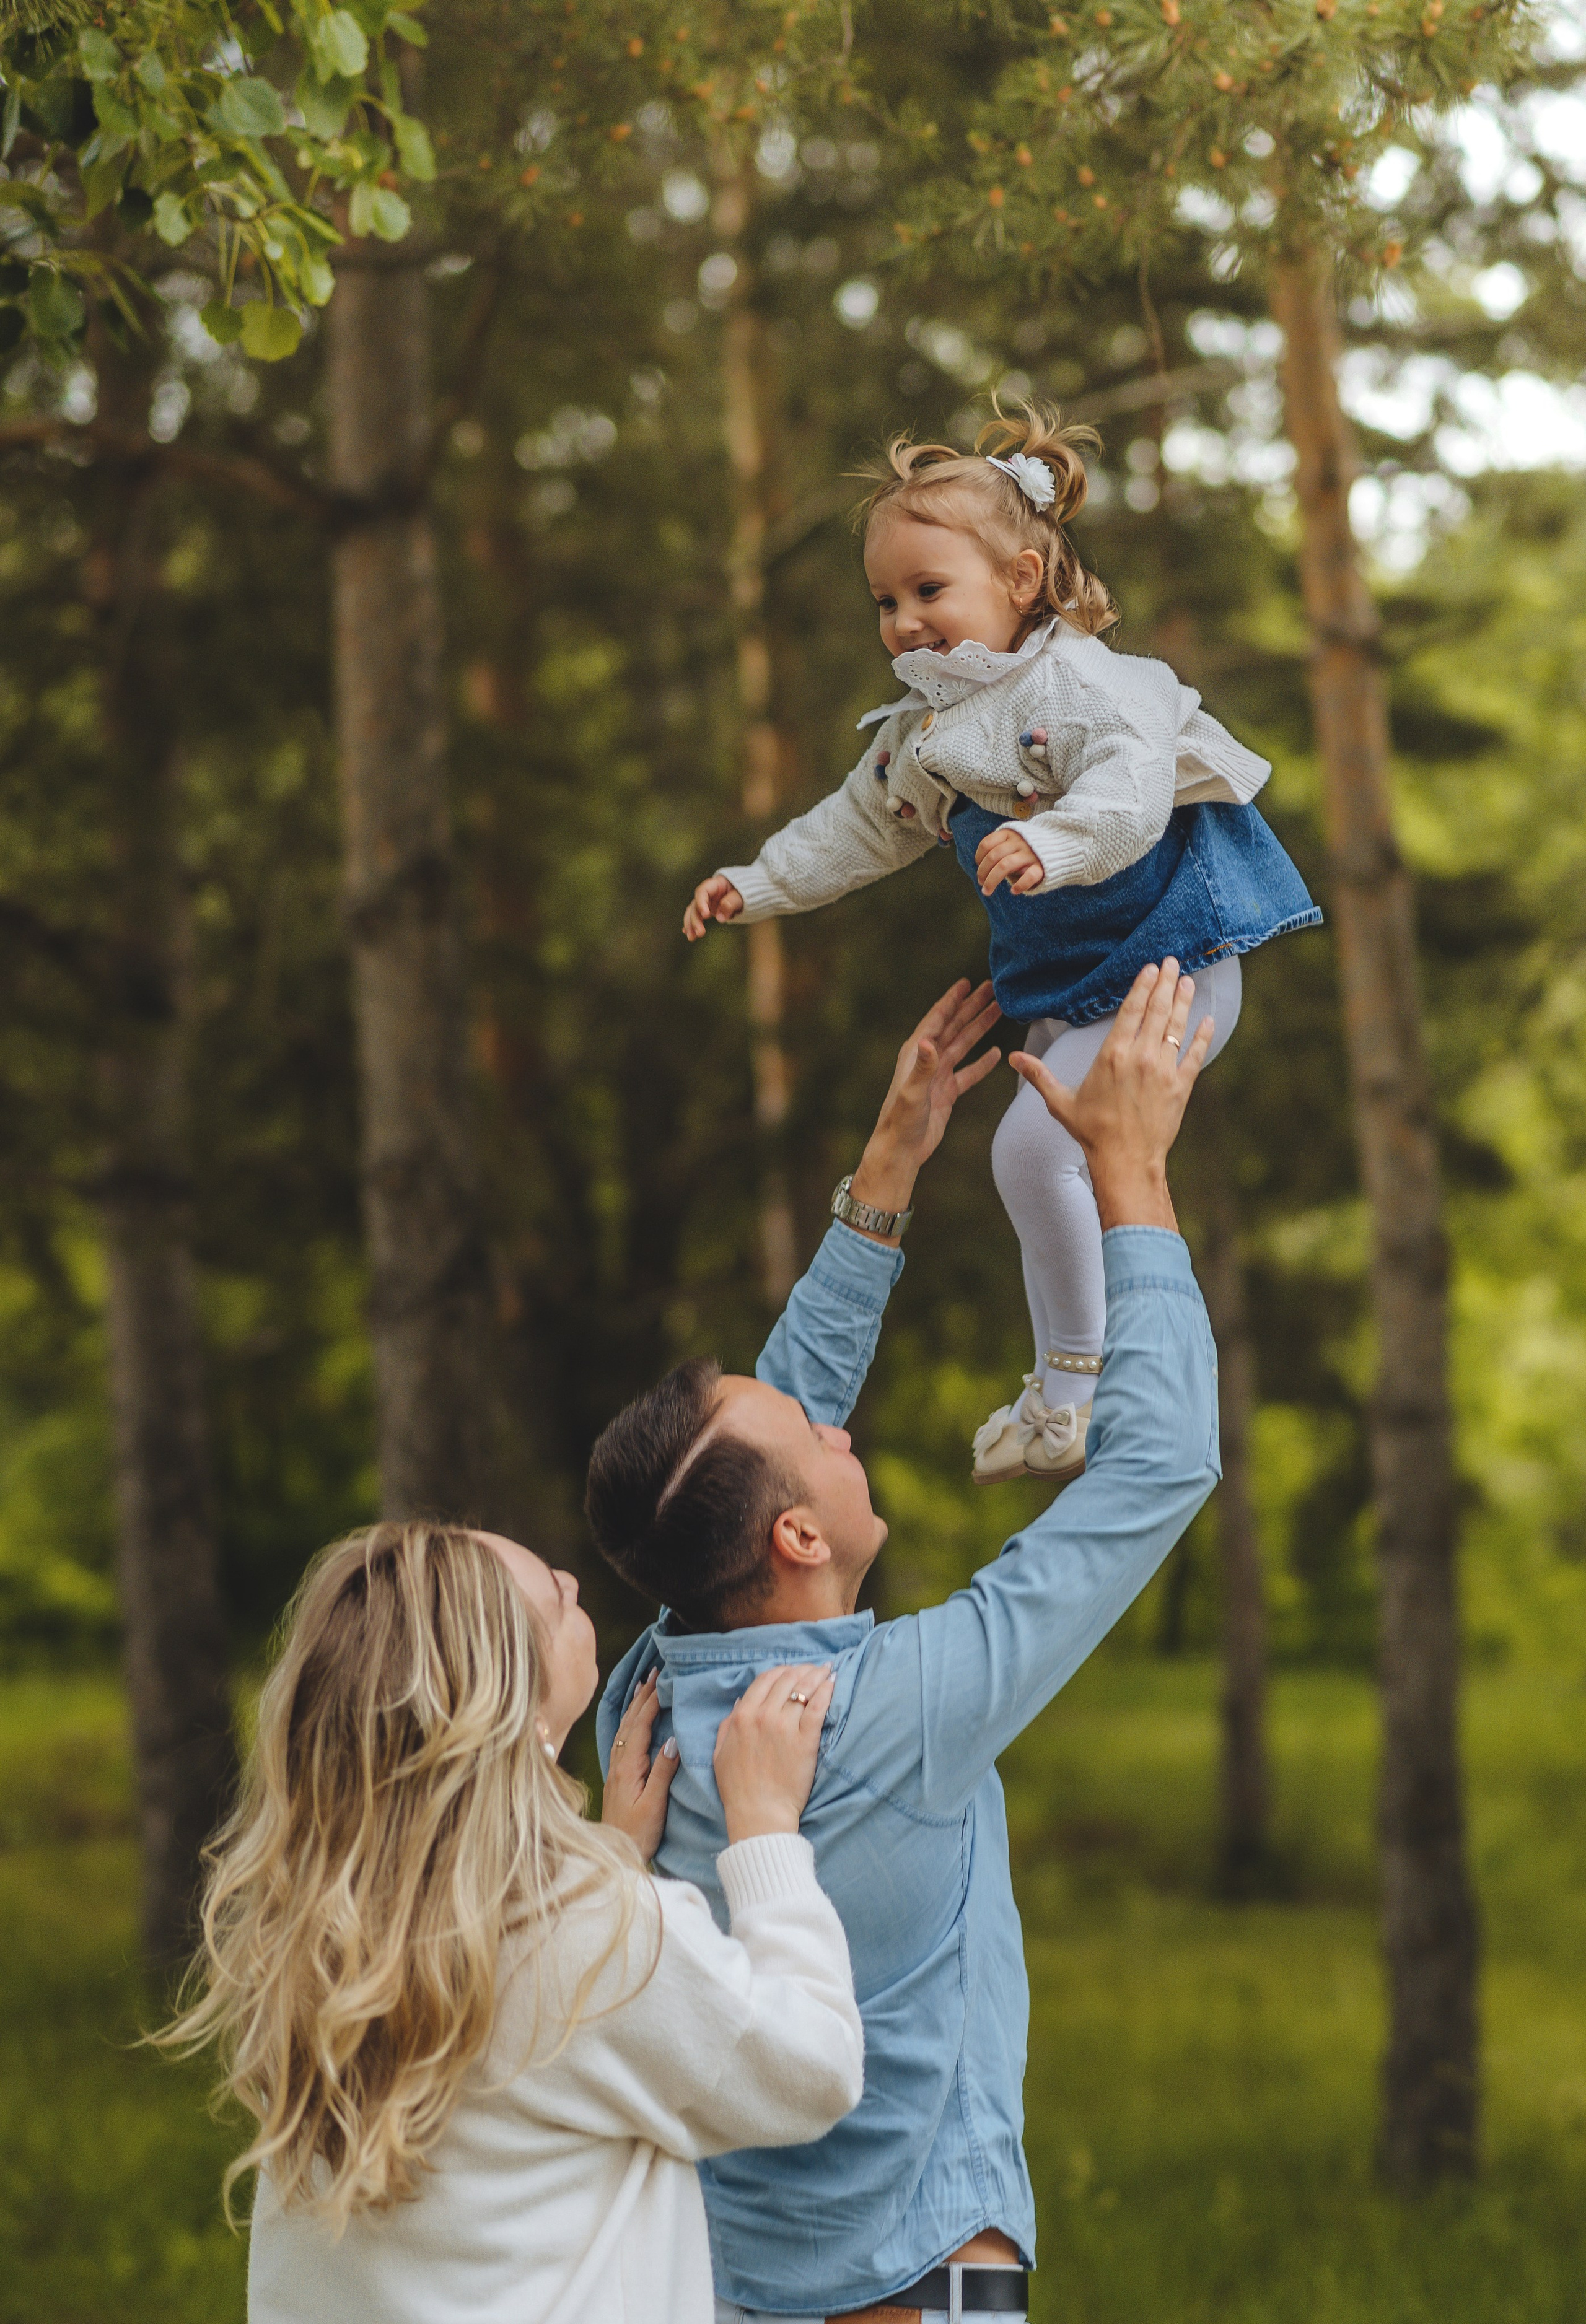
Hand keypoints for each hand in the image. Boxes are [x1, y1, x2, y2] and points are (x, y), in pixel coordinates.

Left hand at [600, 1671, 680, 1860]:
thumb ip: (663, 1772)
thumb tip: (672, 1739)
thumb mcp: (654, 1805)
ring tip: (643, 1685)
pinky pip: (622, 1739)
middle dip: (642, 1695)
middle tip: (653, 1671)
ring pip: (625, 1728)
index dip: (650, 1701)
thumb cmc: (638, 1834)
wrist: (616, 1856)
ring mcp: (616, 1770)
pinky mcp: (617, 1777)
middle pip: (630, 1722)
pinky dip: (629, 1721)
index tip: (661, 1679)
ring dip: (634, 1705)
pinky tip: (632, 1719)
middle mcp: (618, 1764)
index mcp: (628, 1767)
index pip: (640, 1726)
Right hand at [684, 874, 744, 940]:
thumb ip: (732, 903)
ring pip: (694, 912)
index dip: (701, 903)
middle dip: (696, 919)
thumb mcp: (743, 896)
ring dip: (691, 924)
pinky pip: (697, 917)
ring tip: (691, 938)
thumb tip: (719, 918)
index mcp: (716, 884)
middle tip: (700, 933)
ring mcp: (707, 902)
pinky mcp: (708, 910)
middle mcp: (708, 893)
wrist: (750, 894)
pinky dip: (692, 925)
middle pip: (696, 904)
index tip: (705, 915)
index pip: (703, 891)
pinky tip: (689, 934)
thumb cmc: (747, 892)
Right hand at [713, 1663, 835, 1845]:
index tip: (792, 1670)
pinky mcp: (805, 1741)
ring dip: (817, 1676)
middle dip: (802, 1669)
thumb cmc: (738, 1788)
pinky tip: (832, 1684)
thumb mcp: (721, 1753)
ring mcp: (785, 1728)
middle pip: (787, 1679)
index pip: (765, 1679)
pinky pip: (817, 1708)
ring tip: (827, 1671)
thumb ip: (727, 1725)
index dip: (781, 1670)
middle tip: (814, 1668)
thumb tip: (740, 1703)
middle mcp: (763, 1716)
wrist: (759, 1814)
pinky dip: (826, 1692)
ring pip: (804, 1689)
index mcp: (742, 1717)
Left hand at [847, 978, 1001, 1235]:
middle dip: (972, 1007)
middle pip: (954, 1026)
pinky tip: (996, 1053)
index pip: (937, 1019)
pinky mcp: (946, 1092)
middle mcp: (927, 1060)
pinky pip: (968, 1073)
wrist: (901, 1150)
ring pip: (963, 1045)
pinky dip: (982, 1063)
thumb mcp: (912, 1092)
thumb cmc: (901, 1121)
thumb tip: (929, 1040)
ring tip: (999, 1011)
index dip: (952, 1000)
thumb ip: (923, 1067)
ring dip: (980, 1028)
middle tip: (992, 989)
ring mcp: (938, 1076)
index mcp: (916, 1053)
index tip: (968, 983)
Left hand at [974, 826, 1043, 897]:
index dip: (979, 857)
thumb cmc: (1029, 848)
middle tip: (981, 883)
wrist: (1060, 846)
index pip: (987, 844)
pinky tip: (1014, 891)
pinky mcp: (1042, 867)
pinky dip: (1020, 885)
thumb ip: (999, 849)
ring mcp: (1030, 854)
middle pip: (993, 856)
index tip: (979, 867)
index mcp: (1010, 834)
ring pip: (1005, 865)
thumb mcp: (1013, 841)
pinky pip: (1029, 876)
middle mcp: (1019, 842)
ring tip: (987, 891)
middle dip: (982, 872)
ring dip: (992, 880)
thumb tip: (981, 871)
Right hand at [1008, 959, 1213, 1230]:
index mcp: (1112, 1055)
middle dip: (1165, 982)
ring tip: (1187, 981)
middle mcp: (1140, 1057)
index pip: (1131, 1010)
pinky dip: (1203, 1035)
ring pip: (1177, 1026)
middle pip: (1156, 1010)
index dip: (1142, 985)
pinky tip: (1208, 1019)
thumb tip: (1012, 1059)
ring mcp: (1164, 1070)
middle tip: (1172, 961)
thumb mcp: (1061, 1103)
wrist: (1125, 1161)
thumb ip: (1039, 1075)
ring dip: (1183, 1001)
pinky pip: (1196, 1054)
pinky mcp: (1182, 1086)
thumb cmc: (1092, 1132)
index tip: (1149, 967)